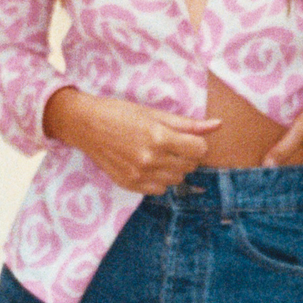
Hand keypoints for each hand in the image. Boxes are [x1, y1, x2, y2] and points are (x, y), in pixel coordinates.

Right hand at [44, 88, 220, 193]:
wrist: (85, 125)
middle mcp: (150, 159)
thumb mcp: (154, 113)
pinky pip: (159, 190)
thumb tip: (217, 125)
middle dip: (187, 155)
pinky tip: (149, 165)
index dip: (198, 144)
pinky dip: (160, 179)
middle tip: (171, 144)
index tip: (188, 139)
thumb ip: (188, 124)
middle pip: (190, 166)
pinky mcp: (130, 185)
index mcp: (159, 137)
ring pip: (176, 180)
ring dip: (174, 168)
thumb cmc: (119, 113)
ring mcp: (139, 175)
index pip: (199, 150)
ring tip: (159, 154)